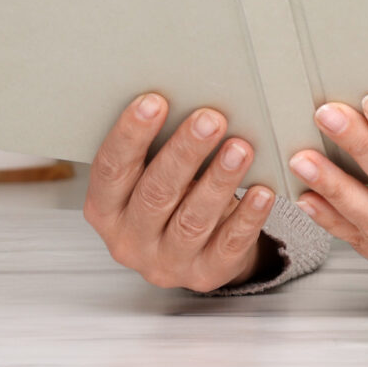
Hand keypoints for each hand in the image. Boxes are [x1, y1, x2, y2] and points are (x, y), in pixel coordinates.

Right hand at [82, 93, 276, 291]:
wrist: (192, 250)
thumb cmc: (168, 195)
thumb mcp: (148, 174)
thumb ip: (155, 147)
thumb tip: (185, 92)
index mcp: (105, 210)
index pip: (111, 170)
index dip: (131, 135)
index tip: (155, 101)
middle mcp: (129, 241)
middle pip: (155, 194)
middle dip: (184, 153)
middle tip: (210, 119)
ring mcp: (167, 262)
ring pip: (192, 220)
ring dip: (218, 181)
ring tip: (240, 148)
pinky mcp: (205, 274)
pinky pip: (228, 245)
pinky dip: (247, 217)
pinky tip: (262, 191)